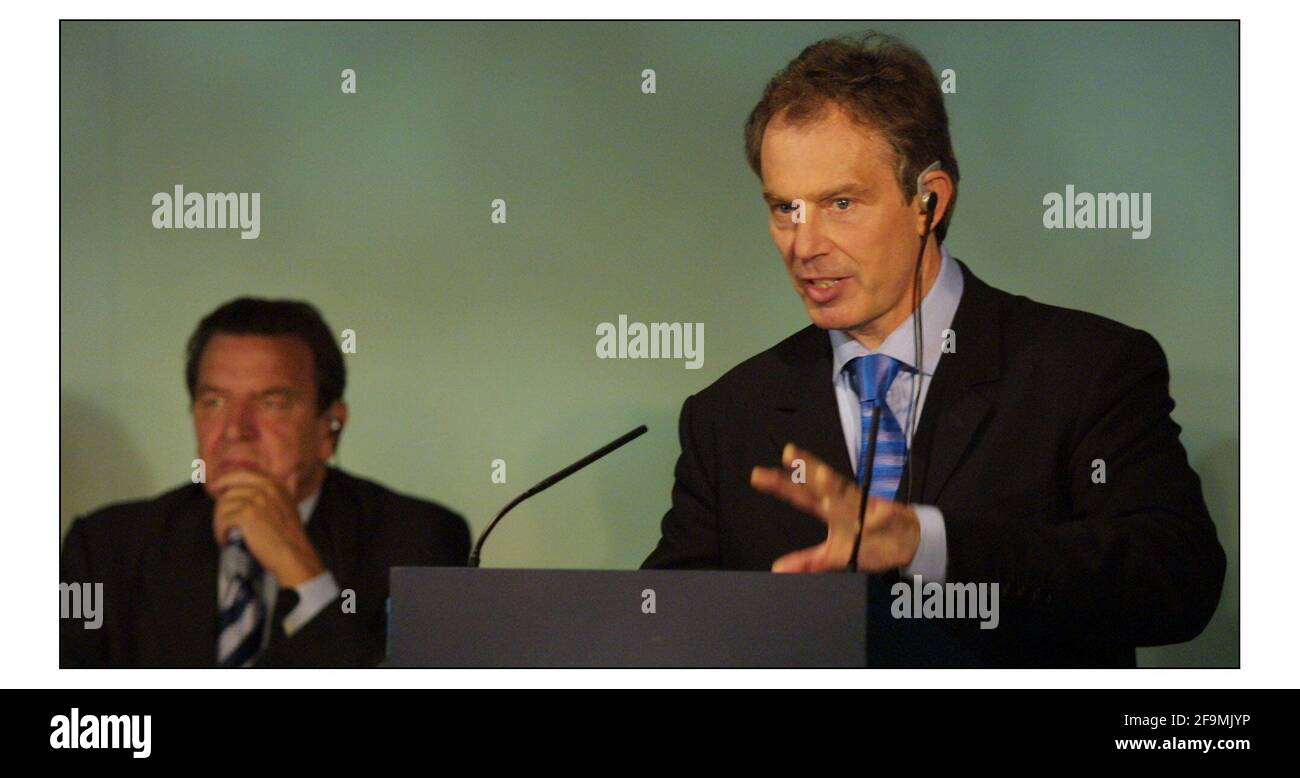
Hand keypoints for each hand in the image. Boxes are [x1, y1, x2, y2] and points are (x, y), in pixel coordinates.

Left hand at [211, 469, 324, 587]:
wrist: (294, 555)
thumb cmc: (289, 537)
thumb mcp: (286, 506)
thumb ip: (274, 493)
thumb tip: (261, 485)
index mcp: (275, 484)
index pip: (241, 474)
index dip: (225, 481)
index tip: (216, 489)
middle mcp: (266, 488)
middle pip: (229, 488)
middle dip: (220, 504)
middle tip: (217, 515)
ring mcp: (256, 500)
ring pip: (223, 505)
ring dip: (220, 521)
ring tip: (225, 533)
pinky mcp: (246, 515)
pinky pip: (223, 519)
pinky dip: (220, 532)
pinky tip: (226, 539)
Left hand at [750, 443, 920, 572]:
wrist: (907, 541)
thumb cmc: (868, 543)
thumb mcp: (835, 557)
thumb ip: (808, 561)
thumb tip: (777, 569)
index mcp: (830, 509)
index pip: (801, 495)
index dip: (781, 486)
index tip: (758, 475)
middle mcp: (844, 502)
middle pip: (822, 483)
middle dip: (807, 469)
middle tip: (788, 454)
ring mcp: (865, 505)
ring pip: (848, 491)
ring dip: (835, 485)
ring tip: (821, 475)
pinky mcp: (887, 514)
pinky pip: (882, 513)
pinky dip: (881, 512)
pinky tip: (879, 509)